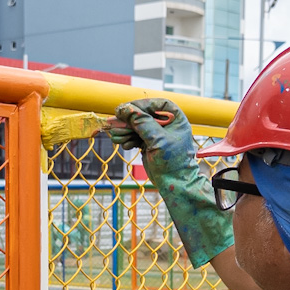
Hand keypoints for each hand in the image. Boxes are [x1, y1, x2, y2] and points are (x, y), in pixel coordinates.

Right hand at [105, 99, 232, 267]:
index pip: (157, 104)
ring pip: (136, 126)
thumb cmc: (173, 163)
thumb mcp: (158, 140)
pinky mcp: (148, 144)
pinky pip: (133, 136)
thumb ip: (142, 123)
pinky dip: (127, 139)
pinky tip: (124, 144)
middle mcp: (166, 124)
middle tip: (114, 123)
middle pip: (143, 114)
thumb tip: (125, 109)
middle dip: (128, 120)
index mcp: (176, 119)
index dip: (141, 105)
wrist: (174, 185)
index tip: (127, 109)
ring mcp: (156, 134)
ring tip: (117, 137)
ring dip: (125, 130)